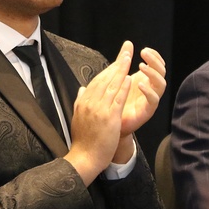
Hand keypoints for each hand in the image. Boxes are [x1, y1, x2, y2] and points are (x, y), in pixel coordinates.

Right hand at [65, 41, 131, 183]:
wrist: (84, 157)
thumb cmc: (83, 140)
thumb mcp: (78, 117)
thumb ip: (80, 101)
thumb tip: (82, 89)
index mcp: (83, 102)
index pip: (97, 81)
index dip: (108, 69)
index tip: (116, 60)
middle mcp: (90, 102)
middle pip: (104, 79)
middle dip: (116, 64)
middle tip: (126, 51)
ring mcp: (99, 109)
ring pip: (111, 85)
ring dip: (121, 70)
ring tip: (129, 58)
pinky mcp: (108, 117)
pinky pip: (117, 99)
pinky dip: (123, 87)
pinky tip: (130, 78)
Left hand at [120, 46, 166, 135]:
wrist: (109, 124)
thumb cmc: (115, 101)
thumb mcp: (118, 78)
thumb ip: (124, 61)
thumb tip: (128, 43)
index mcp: (145, 80)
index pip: (158, 65)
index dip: (154, 56)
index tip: (144, 50)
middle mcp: (150, 89)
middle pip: (161, 72)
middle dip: (155, 61)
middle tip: (144, 53)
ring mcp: (150, 100)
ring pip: (161, 85)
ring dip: (153, 73)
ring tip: (141, 66)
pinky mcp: (147, 111)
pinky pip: (153, 100)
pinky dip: (148, 91)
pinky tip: (140, 84)